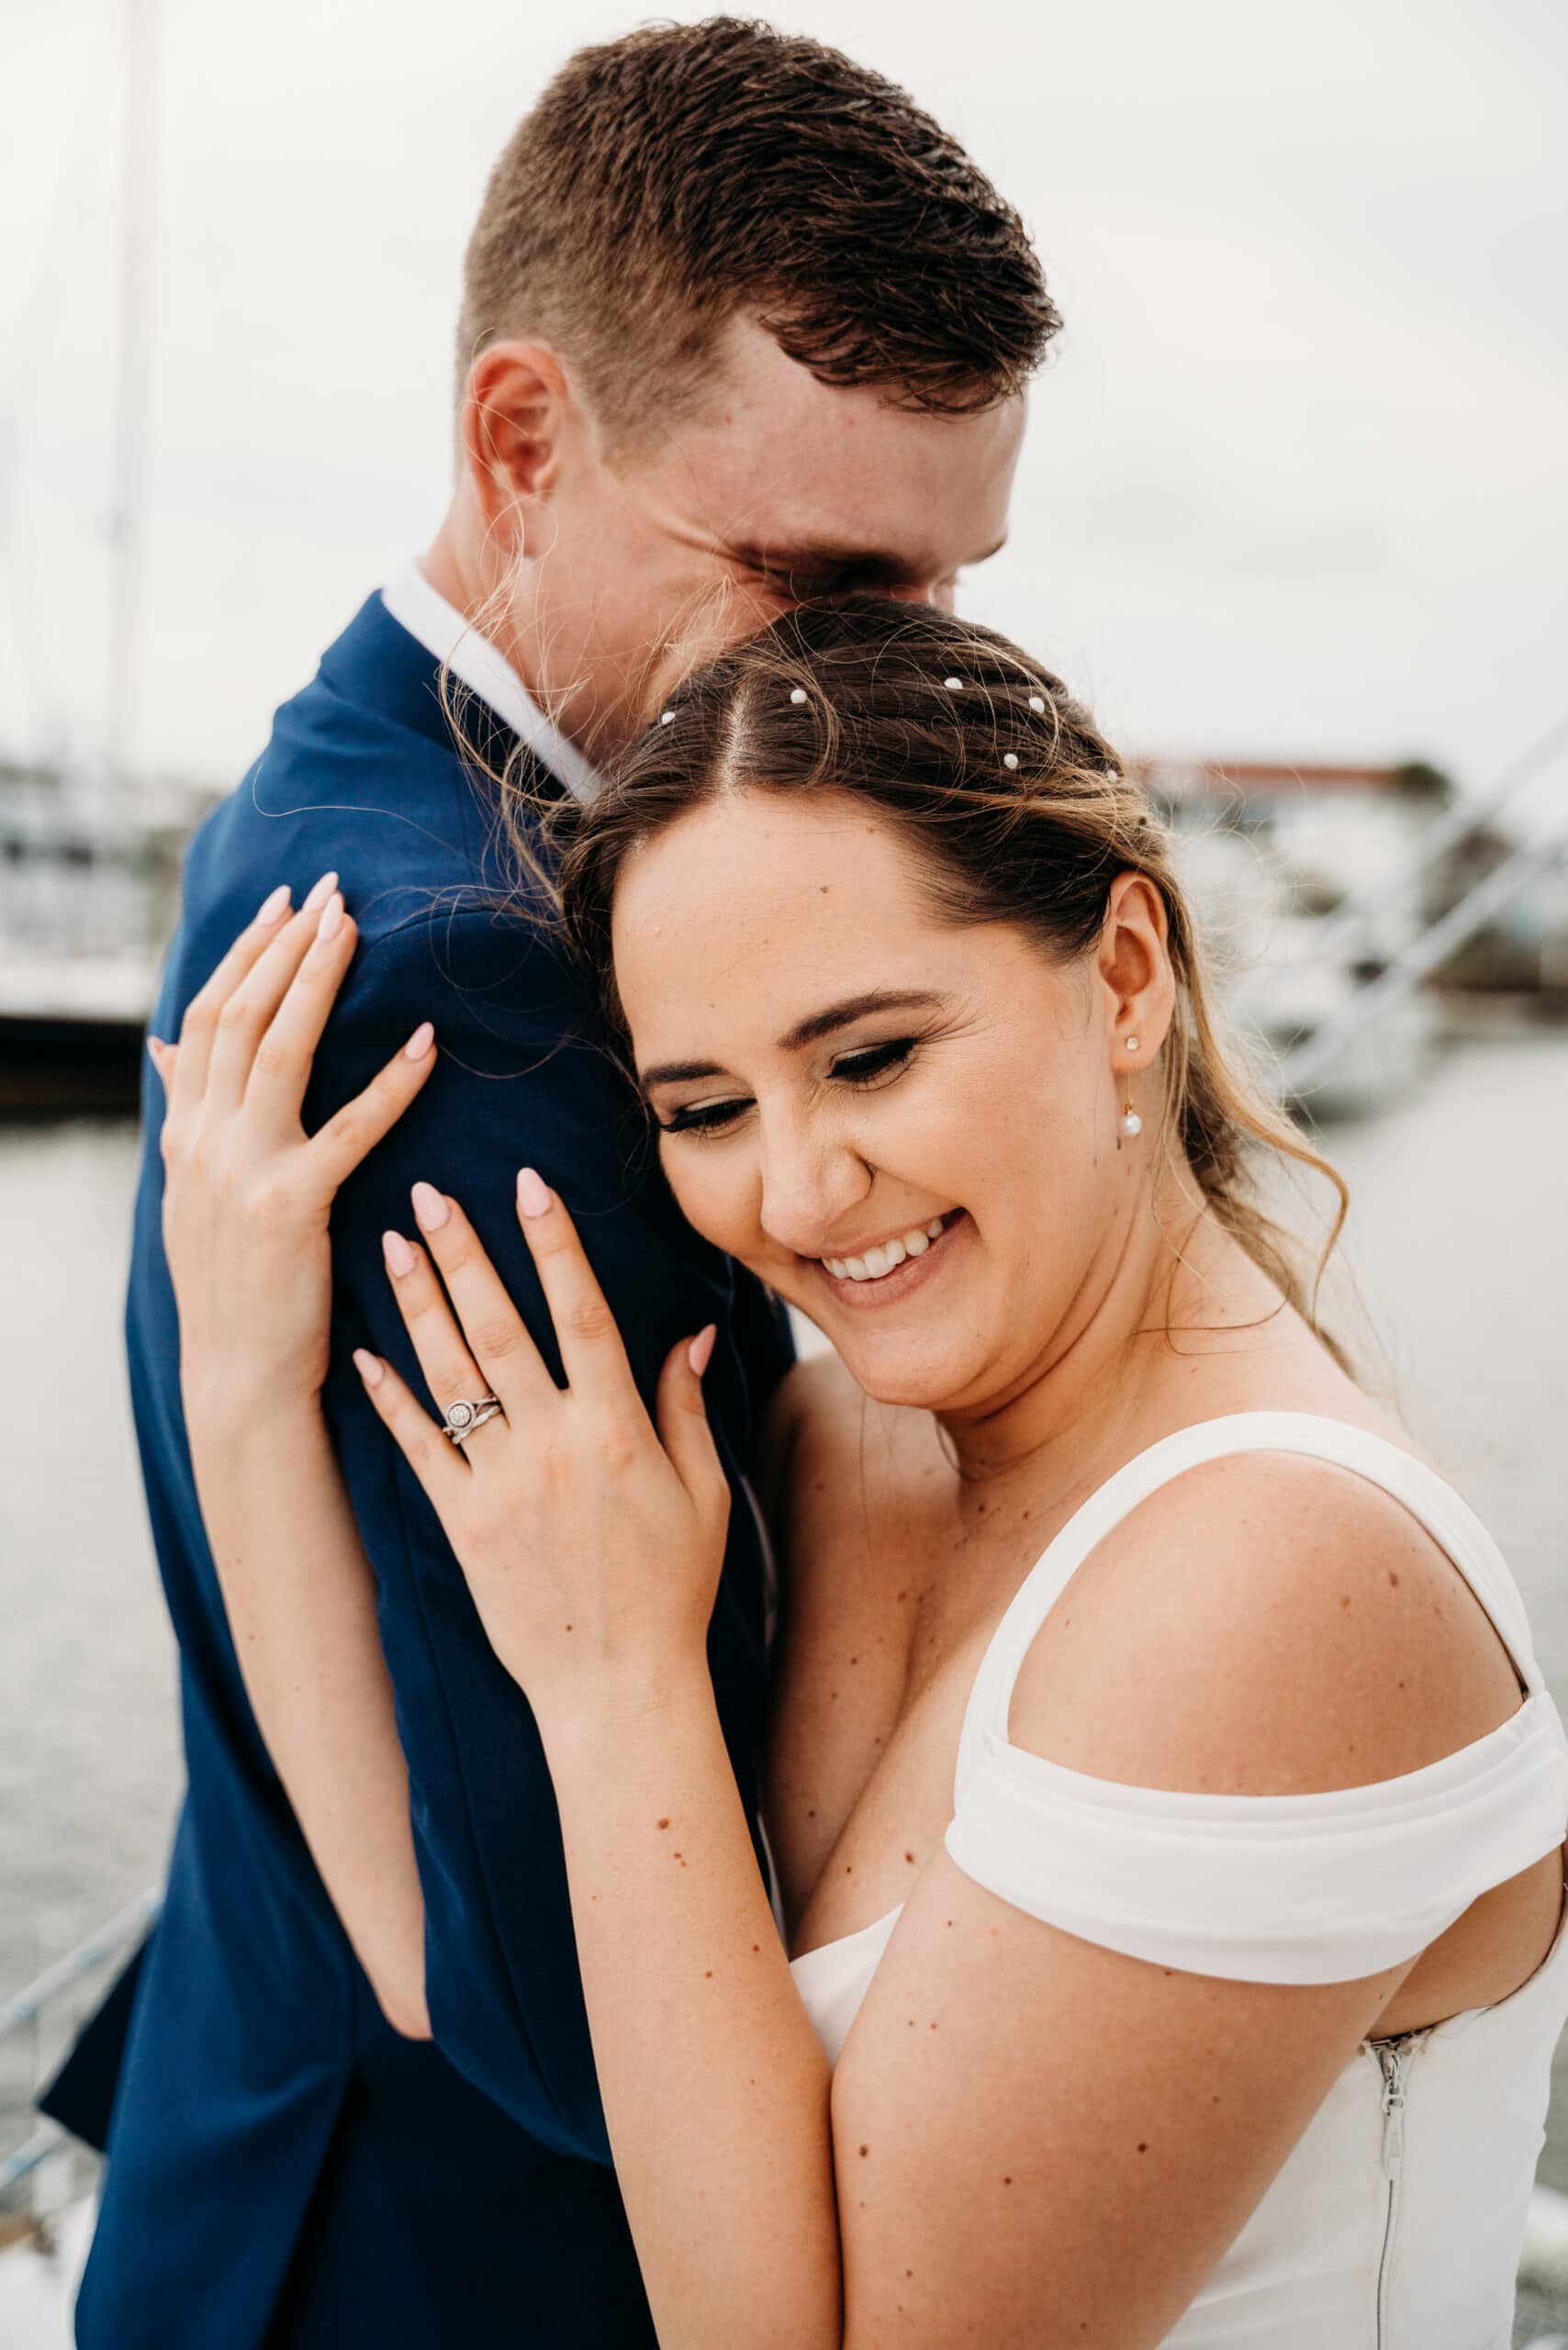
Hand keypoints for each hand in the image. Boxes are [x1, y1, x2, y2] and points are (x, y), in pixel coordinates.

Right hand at [151, 876, 437, 1425]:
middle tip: (331, 890)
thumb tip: (166, 1049)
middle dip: (286, 945)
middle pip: (239, 1016)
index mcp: (182, 1134)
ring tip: (357, 927)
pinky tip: (429, 1042)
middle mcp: (203, 1142)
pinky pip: (351, 1129)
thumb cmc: (233, 1286)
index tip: (284, 903)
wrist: (238, 1379)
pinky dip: (391, 1081)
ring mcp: (243, 1172)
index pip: (205, 1018)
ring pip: (280, 1050)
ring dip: (319, 981)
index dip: (245, 954)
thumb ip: (185, 1114)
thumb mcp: (192, 1194)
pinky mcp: (294, 1208)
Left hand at [352, 1175, 729, 1728]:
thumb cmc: (672, 1590)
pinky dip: (390, 1400)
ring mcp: (501, 1485)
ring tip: (390, 1244)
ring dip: (418, 1305)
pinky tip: (363, 1354)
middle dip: (463, 1253)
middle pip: (501, 1328)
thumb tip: (691, 1335)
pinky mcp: (463, 1526)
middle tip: (428, 1193)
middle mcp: (553, 1446)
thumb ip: (687, 1410)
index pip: (583, 1314)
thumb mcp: (702, 1495)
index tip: (530, 1185)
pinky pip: (419, 1450)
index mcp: (616, 1430)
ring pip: (451, 1376)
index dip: (555, 1244)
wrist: (616, 1687)